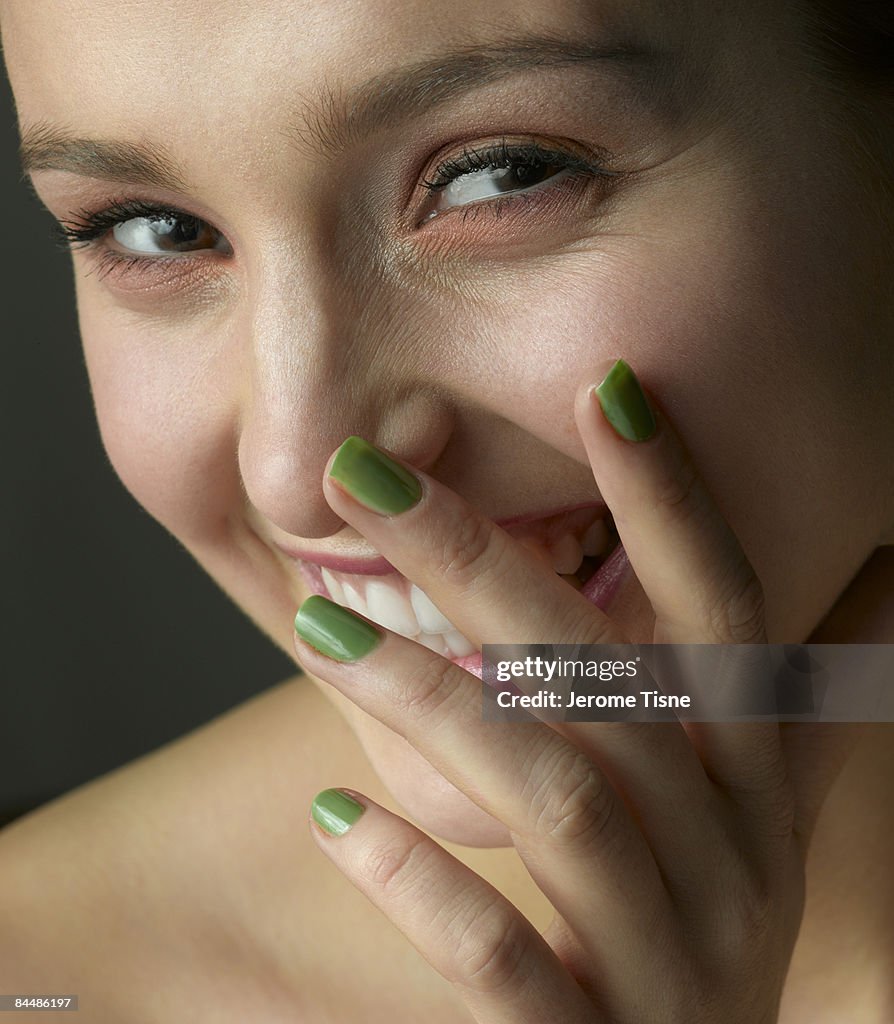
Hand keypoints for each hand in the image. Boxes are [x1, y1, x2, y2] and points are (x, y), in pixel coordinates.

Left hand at [292, 359, 834, 1023]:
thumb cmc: (696, 936)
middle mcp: (734, 862)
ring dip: (426, 697)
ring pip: (554, 797)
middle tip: (357, 475)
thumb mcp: (761, 821)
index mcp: (758, 792)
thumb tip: (879, 580)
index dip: (677, 500)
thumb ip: (796, 714)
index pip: (728, 615)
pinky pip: (505, 962)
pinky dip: (419, 882)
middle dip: (477, 562)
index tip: (606, 385)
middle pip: (607, 679)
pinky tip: (335, 813)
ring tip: (316, 624)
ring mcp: (671, 960)